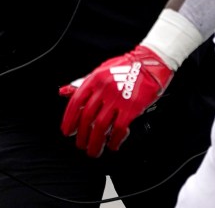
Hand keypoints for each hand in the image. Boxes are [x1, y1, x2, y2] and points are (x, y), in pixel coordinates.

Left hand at [59, 45, 173, 156]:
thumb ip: (83, 83)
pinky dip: (114, 140)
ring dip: (95, 143)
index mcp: (95, 79)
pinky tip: (113, 144)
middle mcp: (104, 89)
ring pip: (101, 126)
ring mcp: (118, 98)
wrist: (150, 63)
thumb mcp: (101, 71)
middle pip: (87, 117)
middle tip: (81, 145)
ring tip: (94, 151)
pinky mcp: (132, 107)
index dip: (69, 120)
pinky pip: (119, 129)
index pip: (76, 102)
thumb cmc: (126, 67)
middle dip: (82, 136)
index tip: (67, 132)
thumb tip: (64, 92)